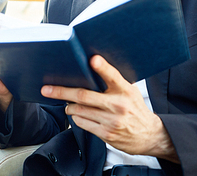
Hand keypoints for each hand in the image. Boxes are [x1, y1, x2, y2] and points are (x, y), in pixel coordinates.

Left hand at [42, 55, 178, 162]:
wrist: (150, 136)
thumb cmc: (135, 109)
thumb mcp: (129, 91)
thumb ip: (113, 82)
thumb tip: (89, 67)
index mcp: (125, 91)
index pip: (113, 76)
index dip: (102, 67)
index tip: (92, 59)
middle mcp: (118, 105)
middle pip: (83, 96)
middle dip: (61, 91)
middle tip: (46, 89)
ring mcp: (112, 121)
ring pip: (78, 110)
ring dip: (69, 106)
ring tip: (68, 103)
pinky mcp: (106, 134)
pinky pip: (82, 123)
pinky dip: (75, 117)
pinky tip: (79, 114)